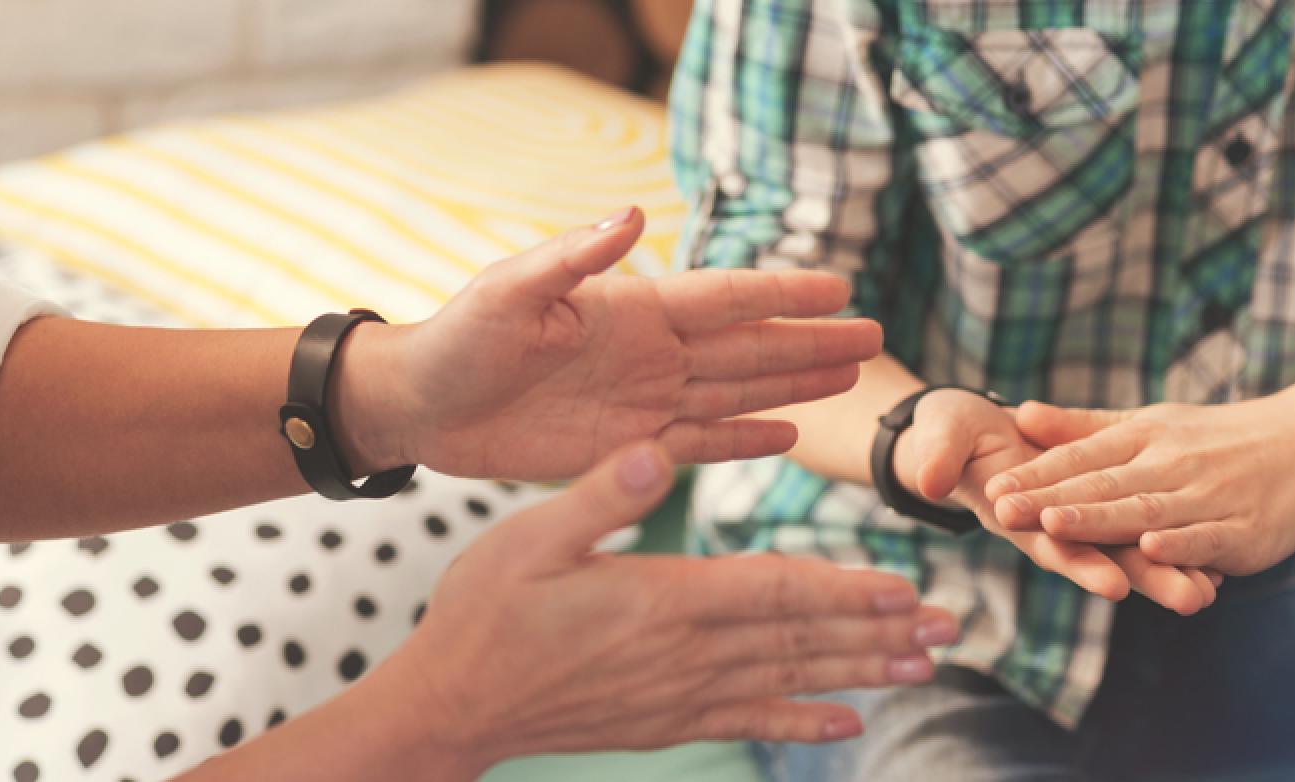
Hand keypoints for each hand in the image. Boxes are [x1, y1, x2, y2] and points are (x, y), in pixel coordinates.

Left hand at [338, 207, 882, 478]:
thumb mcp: (509, 291)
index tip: (839, 286)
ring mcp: (641, 401)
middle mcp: (648, 354)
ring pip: (735, 394)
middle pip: (747, 347)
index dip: (781, 293)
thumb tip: (629, 214)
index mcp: (630, 310)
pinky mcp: (623, 448)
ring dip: (792, 386)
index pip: (723, 298)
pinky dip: (742, 442)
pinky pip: (698, 444)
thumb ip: (571, 258)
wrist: (421, 407)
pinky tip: (787, 435)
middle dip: (810, 341)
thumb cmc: (456, 339)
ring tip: (849, 377)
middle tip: (874, 336)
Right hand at [367, 442, 957, 771]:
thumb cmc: (482, 612)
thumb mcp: (527, 537)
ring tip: (922, 666)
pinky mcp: (665, 722)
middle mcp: (683, 653)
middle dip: (876, 632)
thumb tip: (657, 452)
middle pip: (800, 640)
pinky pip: (749, 722)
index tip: (901, 586)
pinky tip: (847, 725)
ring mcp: (678, 694)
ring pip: (788, 682)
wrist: (451, 704)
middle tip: (944, 627)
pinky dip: (802, 724)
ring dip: (860, 673)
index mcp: (659, 599)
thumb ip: (599, 496)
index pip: (773, 592)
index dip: (842, 588)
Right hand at [893, 390, 1219, 613]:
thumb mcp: (939, 439)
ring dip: (1168, 570)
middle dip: (1147, 578)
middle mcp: (1050, 527)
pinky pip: (1138, 525)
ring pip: (1127, 548)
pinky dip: (1172, 544)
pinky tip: (1213, 561)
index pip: (1050, 542)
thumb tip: (927, 478)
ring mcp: (1074, 520)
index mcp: (1015, 513)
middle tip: (1191, 599)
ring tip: (1210, 592)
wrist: (963, 434)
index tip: (1113, 583)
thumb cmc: (949, 436)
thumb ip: (936, 456)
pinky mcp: (1096, 502)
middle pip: (1103, 557)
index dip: (1079, 562)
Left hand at [985, 398, 1294, 574]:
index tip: (989, 487)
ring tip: (1055, 526)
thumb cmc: (1222, 436)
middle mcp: (1172, 463)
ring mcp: (1209, 497)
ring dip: (1100, 520)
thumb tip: (1019, 415)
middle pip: (1102, 485)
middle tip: (1000, 509)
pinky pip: (1208, 537)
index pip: (1080, 458)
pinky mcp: (1245, 530)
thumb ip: (1084, 426)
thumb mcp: (1151, 421)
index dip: (1035, 475)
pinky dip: (1182, 543)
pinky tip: (1153, 550)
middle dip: (1050, 500)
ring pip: (1147, 510)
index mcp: (1145, 437)